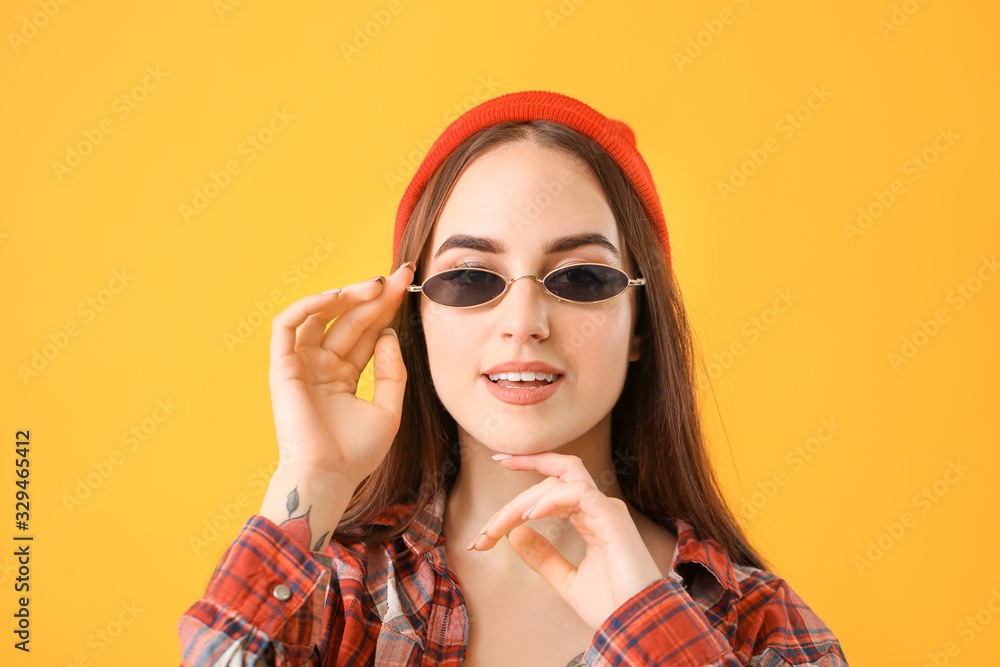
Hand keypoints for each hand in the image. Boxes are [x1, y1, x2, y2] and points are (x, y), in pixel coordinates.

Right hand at [267, 262, 414, 484]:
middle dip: (374, 296)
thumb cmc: (357, 453)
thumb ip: (392, 370)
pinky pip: (288, 326)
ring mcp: (302, 365)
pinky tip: (336, 297)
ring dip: (346, 296)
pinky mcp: (283, 367)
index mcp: (344, 376)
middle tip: (399, 276)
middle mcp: (322, 366)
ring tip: (374, 285)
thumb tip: (389, 334)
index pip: (367, 333)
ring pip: (320, 316)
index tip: (407, 285)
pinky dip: (308, 306)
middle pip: (349, 320)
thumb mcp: (389, 408)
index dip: (385, 308)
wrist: (330, 476)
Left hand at [466, 453, 664, 630]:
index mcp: (590, 516)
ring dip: (524, 502)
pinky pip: (578, 493)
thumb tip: (516, 534)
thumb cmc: (612, 605)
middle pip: (550, 480)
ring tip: (500, 527)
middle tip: (484, 531)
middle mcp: (598, 507)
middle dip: (512, 503)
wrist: (638, 626)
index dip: (527, 467)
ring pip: (559, 482)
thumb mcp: (566, 580)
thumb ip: (543, 556)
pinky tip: (528, 516)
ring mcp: (607, 510)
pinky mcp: (612, 518)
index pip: (553, 482)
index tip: (499, 461)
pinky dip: (550, 500)